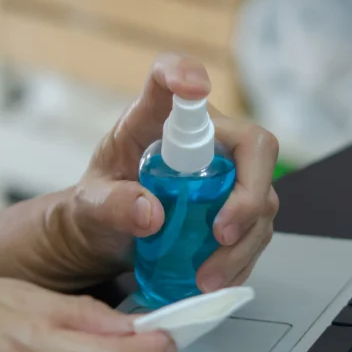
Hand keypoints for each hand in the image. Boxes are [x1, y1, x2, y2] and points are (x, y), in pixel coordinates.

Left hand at [24, 53, 279, 291]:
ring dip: (243, 243)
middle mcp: (205, 140)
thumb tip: (150, 213)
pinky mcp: (237, 210)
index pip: (171, 75)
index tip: (191, 87)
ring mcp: (228, 175)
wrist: (104, 238)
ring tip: (207, 277)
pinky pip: (256, 233)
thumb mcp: (87, 208)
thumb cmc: (96, 208)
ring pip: (263, 199)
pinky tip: (215, 279)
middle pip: (254, 146)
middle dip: (249, 193)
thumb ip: (110, 205)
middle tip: (221, 233)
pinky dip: (240, 261)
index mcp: (157, 120)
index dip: (184, 72)